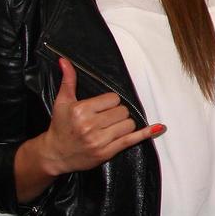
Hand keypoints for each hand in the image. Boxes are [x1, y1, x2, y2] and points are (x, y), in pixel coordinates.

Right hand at [36, 58, 164, 175]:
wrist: (55, 154)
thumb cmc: (60, 127)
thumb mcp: (62, 102)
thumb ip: (68, 80)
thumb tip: (64, 60)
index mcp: (80, 110)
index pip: (113, 99)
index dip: (110, 102)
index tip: (101, 108)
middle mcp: (90, 125)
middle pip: (122, 111)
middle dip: (117, 113)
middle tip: (105, 119)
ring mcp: (99, 140)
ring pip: (129, 124)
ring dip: (124, 124)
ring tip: (111, 127)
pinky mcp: (107, 152)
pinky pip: (132, 140)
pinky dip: (146, 134)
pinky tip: (159, 128)